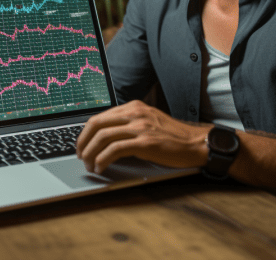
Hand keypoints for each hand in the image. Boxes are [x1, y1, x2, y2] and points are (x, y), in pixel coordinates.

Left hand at [76, 100, 211, 173]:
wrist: (195, 143)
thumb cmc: (173, 136)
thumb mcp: (149, 122)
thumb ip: (130, 123)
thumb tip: (107, 136)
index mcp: (134, 107)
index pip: (100, 116)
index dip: (86, 132)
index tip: (81, 144)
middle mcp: (135, 113)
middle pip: (97, 124)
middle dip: (83, 141)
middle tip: (80, 155)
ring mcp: (140, 127)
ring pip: (103, 137)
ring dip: (90, 153)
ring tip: (88, 165)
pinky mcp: (145, 142)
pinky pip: (115, 149)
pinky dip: (102, 159)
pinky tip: (100, 167)